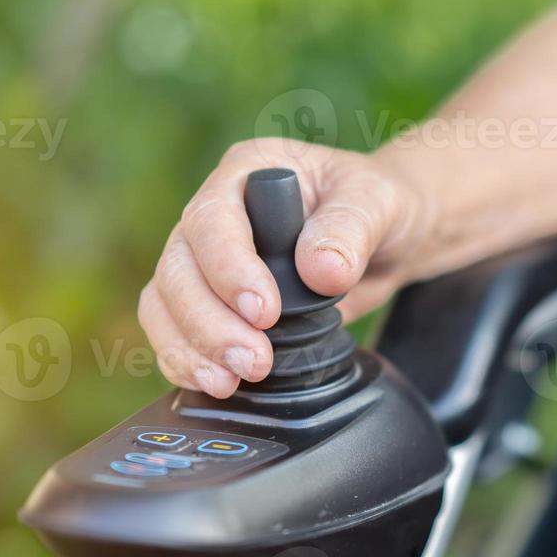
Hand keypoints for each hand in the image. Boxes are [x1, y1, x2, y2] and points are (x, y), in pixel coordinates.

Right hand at [139, 139, 429, 397]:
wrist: (390, 240)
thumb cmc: (380, 205)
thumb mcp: (380, 203)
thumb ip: (352, 229)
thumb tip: (322, 271)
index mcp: (246, 172)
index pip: (212, 219)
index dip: (229, 269)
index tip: (265, 312)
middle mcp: (216, 214)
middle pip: (179, 267)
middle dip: (209, 322)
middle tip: (253, 361)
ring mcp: (207, 260)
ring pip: (166, 302)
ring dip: (192, 347)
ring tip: (231, 381)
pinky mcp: (212, 302)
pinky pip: (174, 332)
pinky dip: (187, 361)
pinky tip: (216, 384)